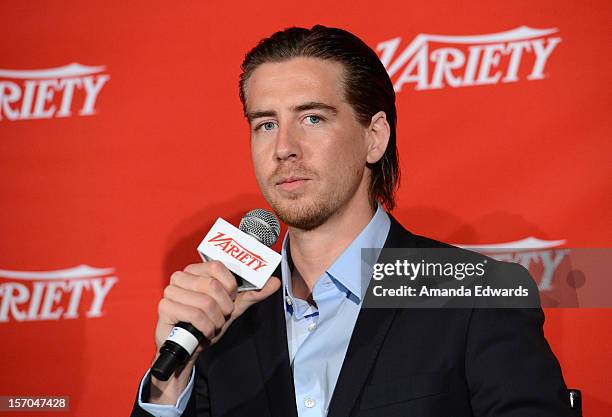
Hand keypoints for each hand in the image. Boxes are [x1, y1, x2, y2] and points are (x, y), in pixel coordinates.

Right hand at [151, 261, 279, 393]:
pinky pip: (195, 315)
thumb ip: (253, 293)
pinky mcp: (165, 307)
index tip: (230, 299)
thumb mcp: (233, 307)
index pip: (218, 266)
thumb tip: (275, 282)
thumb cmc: (207, 322)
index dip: (230, 286)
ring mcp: (171, 291)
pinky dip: (206, 327)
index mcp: (196, 270)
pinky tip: (203, 331)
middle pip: (213, 285)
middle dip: (224, 307)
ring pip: (206, 302)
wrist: (189, 347)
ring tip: (212, 325)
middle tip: (221, 316)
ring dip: (215, 320)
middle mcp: (181, 276)